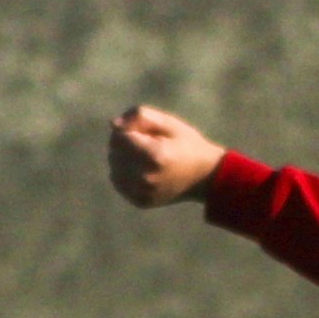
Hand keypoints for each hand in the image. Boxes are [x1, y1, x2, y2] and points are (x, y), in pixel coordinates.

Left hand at [108, 104, 228, 208]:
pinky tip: (142, 170)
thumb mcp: (169, 123)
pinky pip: (118, 182)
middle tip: (148, 145)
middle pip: (114, 152)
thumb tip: (113, 125)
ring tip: (145, 158)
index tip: (147, 133)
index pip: (119, 136)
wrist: (204, 177)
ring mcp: (142, 192)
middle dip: (125, 144)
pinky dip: (125, 174)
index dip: (130, 130)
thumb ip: (140, 116)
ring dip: (123, 159)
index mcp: (154, 155)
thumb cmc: (187, 144)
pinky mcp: (140, 201)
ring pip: (114, 168)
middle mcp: (145, 177)